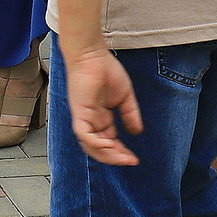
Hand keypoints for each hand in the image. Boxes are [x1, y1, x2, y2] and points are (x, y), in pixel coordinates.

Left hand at [63, 43, 142, 166]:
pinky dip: (95, 143)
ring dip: (107, 154)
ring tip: (123, 158)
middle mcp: (90, 121)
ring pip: (91, 145)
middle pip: (100, 147)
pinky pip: (84, 134)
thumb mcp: (124, 97)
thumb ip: (130, 114)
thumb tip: (137, 132)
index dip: (121, 152)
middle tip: (130, 161)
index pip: (109, 141)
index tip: (134, 159)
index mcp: (100, 118)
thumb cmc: (105, 71)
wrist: (92, 55)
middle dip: (115, 157)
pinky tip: (109, 146)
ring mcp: (83, 118)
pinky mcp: (79, 112)